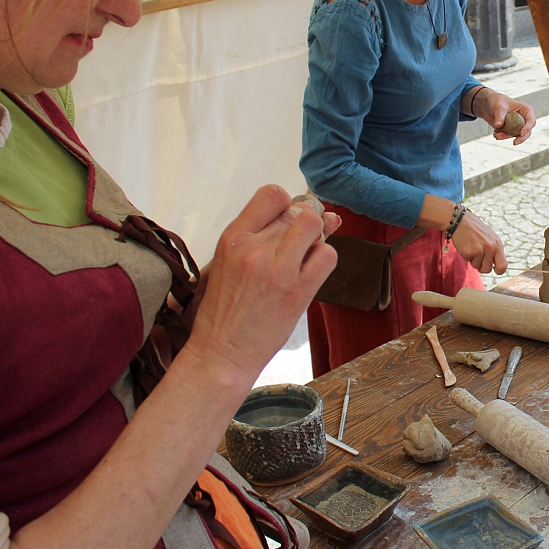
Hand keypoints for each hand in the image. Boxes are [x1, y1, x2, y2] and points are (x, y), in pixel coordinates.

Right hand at [184, 185, 338, 380]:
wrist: (221, 354)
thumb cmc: (223, 311)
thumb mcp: (226, 263)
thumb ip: (260, 236)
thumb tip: (304, 208)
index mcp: (232, 239)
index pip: (271, 194)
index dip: (286, 203)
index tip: (287, 219)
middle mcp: (254, 249)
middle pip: (297, 213)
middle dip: (304, 225)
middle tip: (298, 246)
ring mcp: (278, 270)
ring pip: (315, 228)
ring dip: (316, 239)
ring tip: (303, 258)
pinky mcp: (298, 292)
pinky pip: (328, 256)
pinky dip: (324, 259)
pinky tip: (311, 273)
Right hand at [450, 208, 506, 273]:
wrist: (461, 220)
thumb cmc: (476, 230)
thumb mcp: (490, 238)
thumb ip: (495, 251)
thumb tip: (498, 267)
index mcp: (498, 244)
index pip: (503, 266)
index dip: (498, 271)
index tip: (494, 269)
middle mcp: (490, 248)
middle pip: (487, 269)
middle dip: (481, 266)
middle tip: (477, 256)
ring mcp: (479, 250)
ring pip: (476, 266)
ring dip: (473, 259)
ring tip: (471, 247)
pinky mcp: (468, 252)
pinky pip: (468, 261)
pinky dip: (465, 255)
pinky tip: (465, 245)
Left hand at [477, 90, 534, 145]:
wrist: (488, 104)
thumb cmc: (497, 101)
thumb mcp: (498, 107)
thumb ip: (499, 116)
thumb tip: (499, 126)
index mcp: (525, 110)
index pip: (531, 120)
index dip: (528, 127)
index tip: (521, 133)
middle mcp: (523, 119)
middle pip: (527, 131)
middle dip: (521, 138)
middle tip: (515, 142)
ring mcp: (517, 126)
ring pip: (516, 135)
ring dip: (507, 137)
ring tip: (497, 136)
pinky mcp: (510, 130)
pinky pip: (508, 136)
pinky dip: (502, 136)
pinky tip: (495, 134)